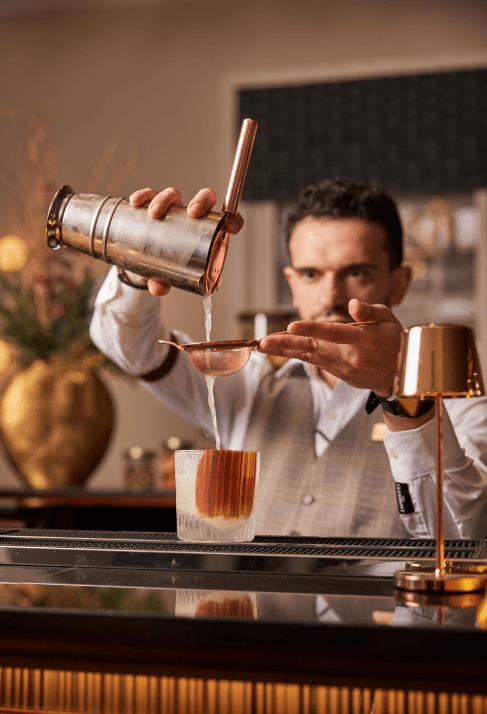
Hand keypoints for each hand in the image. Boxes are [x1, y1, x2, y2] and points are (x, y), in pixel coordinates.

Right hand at [129, 187, 243, 295]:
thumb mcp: (171, 276)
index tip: (231, 229)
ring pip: (173, 195)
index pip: (226, 219)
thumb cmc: (170, 266)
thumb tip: (158, 288)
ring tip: (154, 213)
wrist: (146, 261)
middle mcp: (192, 216)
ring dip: (165, 200)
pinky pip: (149, 195)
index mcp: (206, 232)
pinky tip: (136, 203)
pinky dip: (143, 196)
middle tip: (192, 213)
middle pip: (203, 198)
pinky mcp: (152, 205)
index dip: (233, 220)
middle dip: (200, 201)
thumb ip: (166, 281)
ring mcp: (172, 209)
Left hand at [257, 299, 403, 396]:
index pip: (332, 333)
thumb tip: (352, 305)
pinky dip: (297, 355)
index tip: (291, 327)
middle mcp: (349, 356)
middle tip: (263, 342)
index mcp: (361, 340)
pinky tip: (281, 349)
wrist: (402, 374)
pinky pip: (314, 362)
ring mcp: (343, 368)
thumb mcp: (389, 318)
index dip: (311, 330)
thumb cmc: (394, 339)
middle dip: (285, 345)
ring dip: (285, 351)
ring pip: (309, 357)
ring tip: (263, 345)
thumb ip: (369, 311)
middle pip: (312, 349)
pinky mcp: (339, 374)